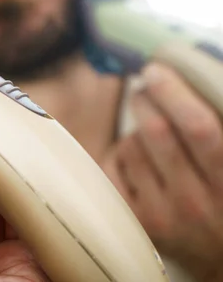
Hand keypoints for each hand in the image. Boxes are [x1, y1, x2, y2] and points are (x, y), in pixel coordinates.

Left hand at [102, 63, 222, 280]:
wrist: (218, 257)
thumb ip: (214, 131)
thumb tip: (181, 78)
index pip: (199, 128)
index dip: (173, 92)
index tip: (158, 69)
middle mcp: (196, 202)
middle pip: (156, 131)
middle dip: (146, 98)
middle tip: (147, 86)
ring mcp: (162, 215)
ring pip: (132, 145)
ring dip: (137, 128)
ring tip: (153, 133)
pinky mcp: (135, 221)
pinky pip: (114, 167)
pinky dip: (122, 153)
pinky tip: (139, 159)